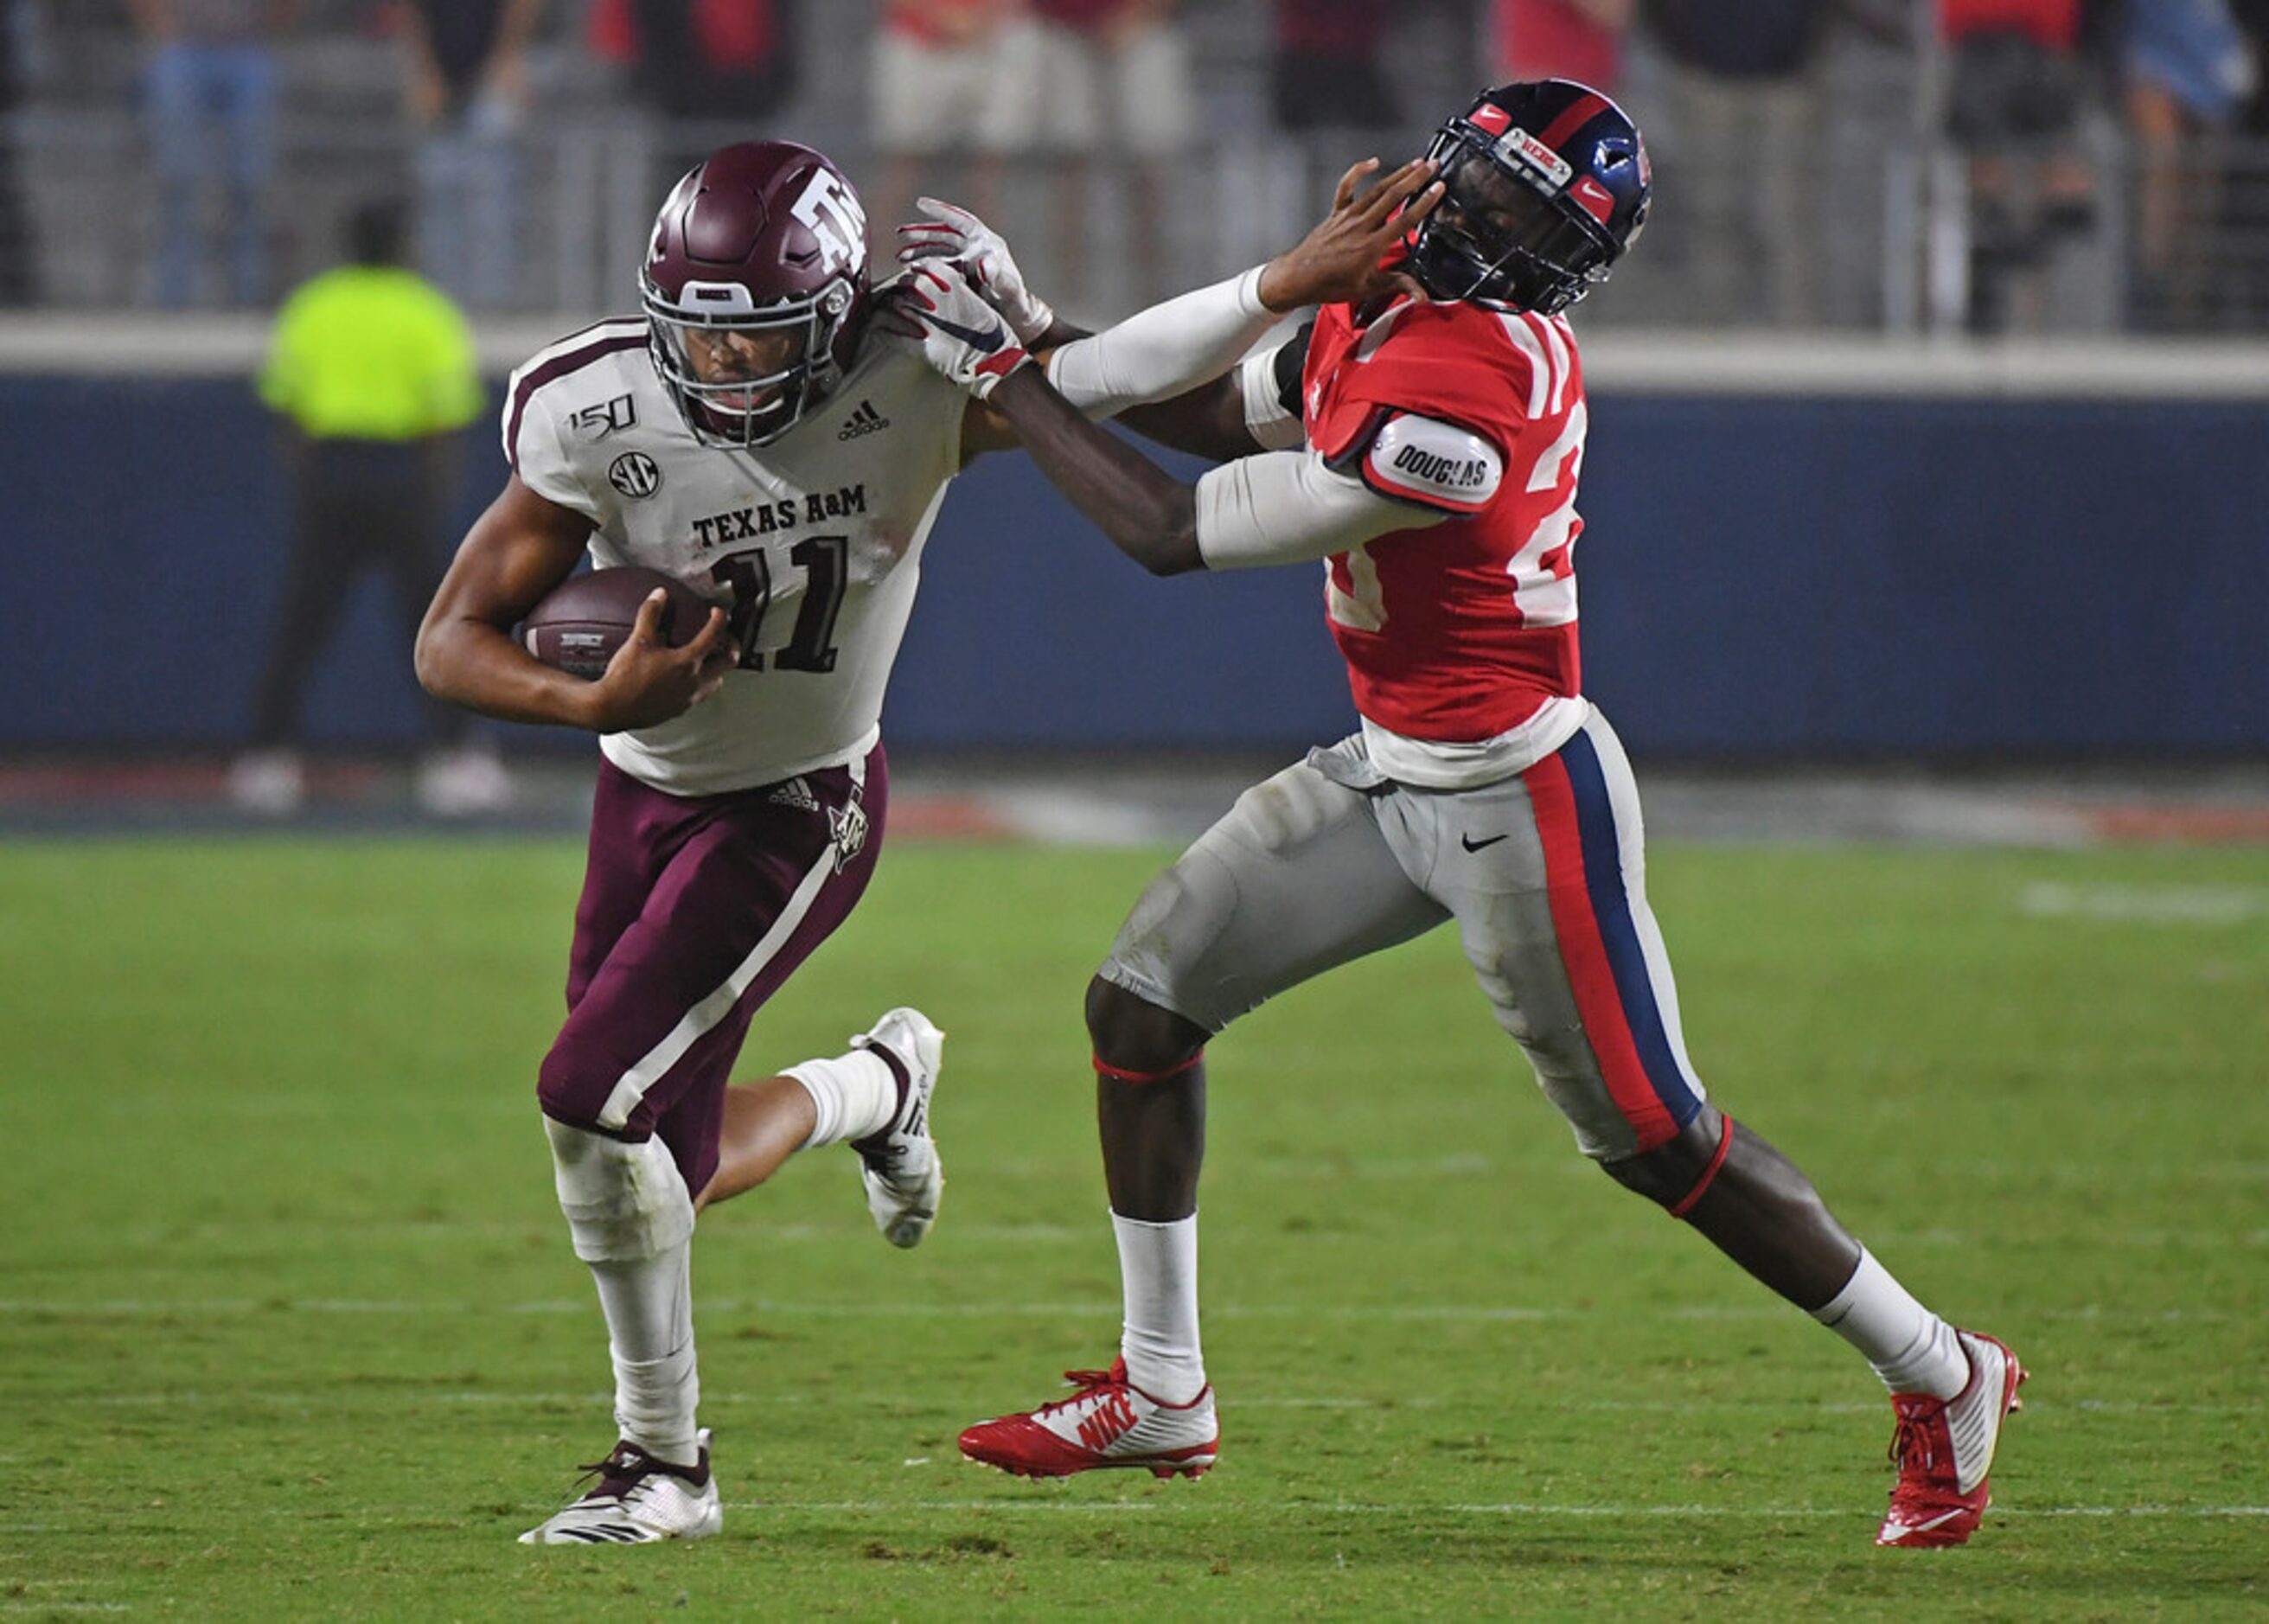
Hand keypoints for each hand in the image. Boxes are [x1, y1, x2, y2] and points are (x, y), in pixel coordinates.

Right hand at [588, 591, 735, 731]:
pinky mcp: (679, 710)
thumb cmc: (625, 677)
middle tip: (727, 639)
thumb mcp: (638, 641)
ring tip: (711, 660)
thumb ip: (650, 615)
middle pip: (727, 663)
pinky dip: (701, 685)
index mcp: (687, 662)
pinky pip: (699, 696)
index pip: (713, 636)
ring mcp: (688, 698)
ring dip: (719, 670)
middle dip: (732, 648)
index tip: (718, 613)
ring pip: (717, 683)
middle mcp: (694, 682)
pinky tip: (689, 680)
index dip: (719, 620)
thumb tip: (659, 595)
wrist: (613, 709)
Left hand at [877, 262, 1032, 398]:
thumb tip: (948, 286)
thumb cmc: (993, 333)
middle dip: (901, 288)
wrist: (998, 361)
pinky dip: (884, 334)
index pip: (926, 266)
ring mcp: (927, 322)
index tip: (914, 276)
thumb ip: (960, 291)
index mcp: (953, 284)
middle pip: (907, 284)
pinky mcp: (923, 347)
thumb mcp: (980, 302)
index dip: (918, 271)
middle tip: (896, 293)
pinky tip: (877, 333)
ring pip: (897, 306)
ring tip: (883, 310)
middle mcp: (937, 298)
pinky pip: (894, 337)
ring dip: (889, 308)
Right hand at [896, 198, 1055, 342]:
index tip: (920, 203)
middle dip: (922, 233)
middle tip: (900, 234)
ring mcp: (968, 262)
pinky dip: (926, 266)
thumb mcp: (1010, 290)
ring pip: (939, 250)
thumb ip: (997, 277)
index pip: (962, 222)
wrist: (1019, 319)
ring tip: (900, 257)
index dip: (941, 211)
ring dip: (920, 251)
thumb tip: (981, 263)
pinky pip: (940, 266)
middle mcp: (976, 249)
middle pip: (945, 235)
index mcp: (988, 245)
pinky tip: (911, 270)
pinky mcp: (962, 276)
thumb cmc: (1017, 303)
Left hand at [1256, 157, 1443, 311]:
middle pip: (1393, 197)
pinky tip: (1371, 162)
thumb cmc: (1329, 284)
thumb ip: (1398, 286)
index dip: (1424, 203)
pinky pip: (1347, 187)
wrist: (1298, 278)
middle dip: (1416, 179)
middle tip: (1433, 166)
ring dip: (1398, 174)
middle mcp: (1361, 227)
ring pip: (1376, 190)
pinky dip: (1358, 172)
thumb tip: (1422, 294)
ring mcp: (1348, 216)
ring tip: (1416, 163)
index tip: (1438, 189)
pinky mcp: (1336, 212)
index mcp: (1371, 247)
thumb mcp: (1367, 289)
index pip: (1404, 220)